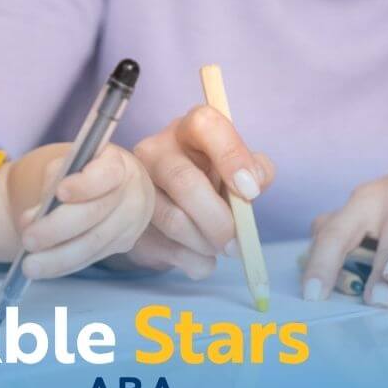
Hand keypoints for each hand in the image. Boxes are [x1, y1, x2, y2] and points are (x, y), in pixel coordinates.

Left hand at [17, 143, 154, 279]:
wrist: (112, 187)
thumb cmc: (84, 171)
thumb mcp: (69, 163)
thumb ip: (54, 179)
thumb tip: (35, 216)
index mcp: (118, 165)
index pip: (105, 175)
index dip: (83, 185)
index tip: (59, 192)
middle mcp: (131, 195)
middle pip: (95, 214)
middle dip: (57, 229)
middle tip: (28, 238)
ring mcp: (130, 223)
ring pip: (93, 244)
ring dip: (57, 257)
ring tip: (29, 265)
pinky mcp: (122, 245)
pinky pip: (91, 257)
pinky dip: (64, 265)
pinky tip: (43, 267)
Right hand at [117, 106, 274, 279]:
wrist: (174, 210)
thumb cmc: (212, 181)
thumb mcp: (239, 170)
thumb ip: (257, 169)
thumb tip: (254, 181)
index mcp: (189, 130)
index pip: (204, 125)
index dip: (231, 156)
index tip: (250, 191)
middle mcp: (155, 149)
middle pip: (185, 182)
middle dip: (219, 220)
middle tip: (236, 243)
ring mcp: (136, 184)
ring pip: (174, 220)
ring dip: (206, 244)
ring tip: (218, 247)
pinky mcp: (130, 220)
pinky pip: (166, 248)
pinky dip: (194, 261)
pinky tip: (201, 256)